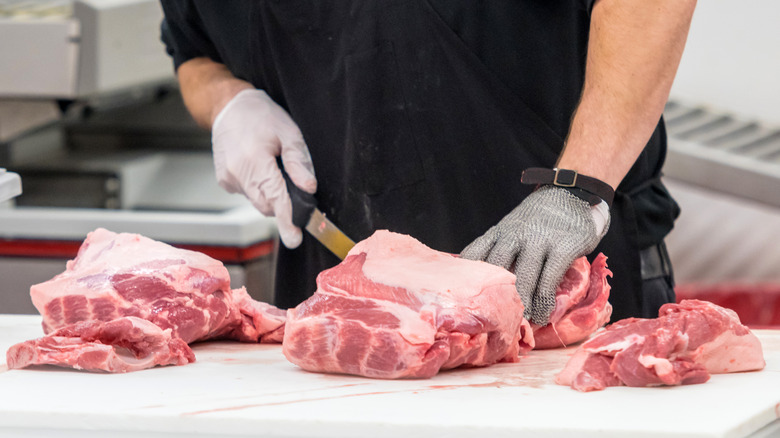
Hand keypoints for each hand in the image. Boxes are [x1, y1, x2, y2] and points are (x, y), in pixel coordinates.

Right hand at [211, 89, 316, 247]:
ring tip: (271, 165)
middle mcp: (237, 173)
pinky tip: (257, 165)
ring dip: (270, 192)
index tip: (294, 239)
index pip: (276, 197)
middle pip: (267, 204)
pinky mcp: (224, 181)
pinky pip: (248, 193)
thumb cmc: (261, 115)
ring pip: (258, 201)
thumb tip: (308, 188)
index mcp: (255, 160)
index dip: (287, 219)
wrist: (228, 107)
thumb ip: (298, 161)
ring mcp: (228, 179)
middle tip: (291, 181)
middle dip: (282, 202)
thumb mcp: (288, 131)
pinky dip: (258, 186)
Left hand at [460, 186, 609, 324]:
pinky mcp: (563, 246)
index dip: (466, 280)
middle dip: (493, 298)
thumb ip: (499, 249)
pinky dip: (544, 300)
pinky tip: (542, 315)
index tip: (462, 302)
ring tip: (519, 324)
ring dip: (521, 304)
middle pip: (496, 270)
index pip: (474, 255)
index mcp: (498, 233)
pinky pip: (549, 279)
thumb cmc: (539, 219)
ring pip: (523, 277)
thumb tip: (482, 283)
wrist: (572, 192)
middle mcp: (515, 235)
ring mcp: (539, 239)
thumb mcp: (512, 227)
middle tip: (492, 321)